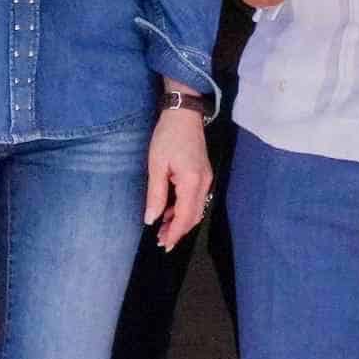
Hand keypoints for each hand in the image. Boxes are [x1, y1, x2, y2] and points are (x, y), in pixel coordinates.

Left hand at [144, 104, 212, 249]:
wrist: (184, 114)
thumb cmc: (168, 136)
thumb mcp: (156, 165)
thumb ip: (155, 195)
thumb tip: (151, 219)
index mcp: (192, 182)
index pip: (185, 216)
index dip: (175, 233)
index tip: (164, 245)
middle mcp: (204, 184)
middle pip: (193, 216)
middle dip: (178, 231)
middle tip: (161, 241)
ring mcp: (206, 179)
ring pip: (195, 209)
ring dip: (180, 221)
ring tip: (162, 230)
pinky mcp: (203, 175)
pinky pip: (195, 199)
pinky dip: (183, 209)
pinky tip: (169, 212)